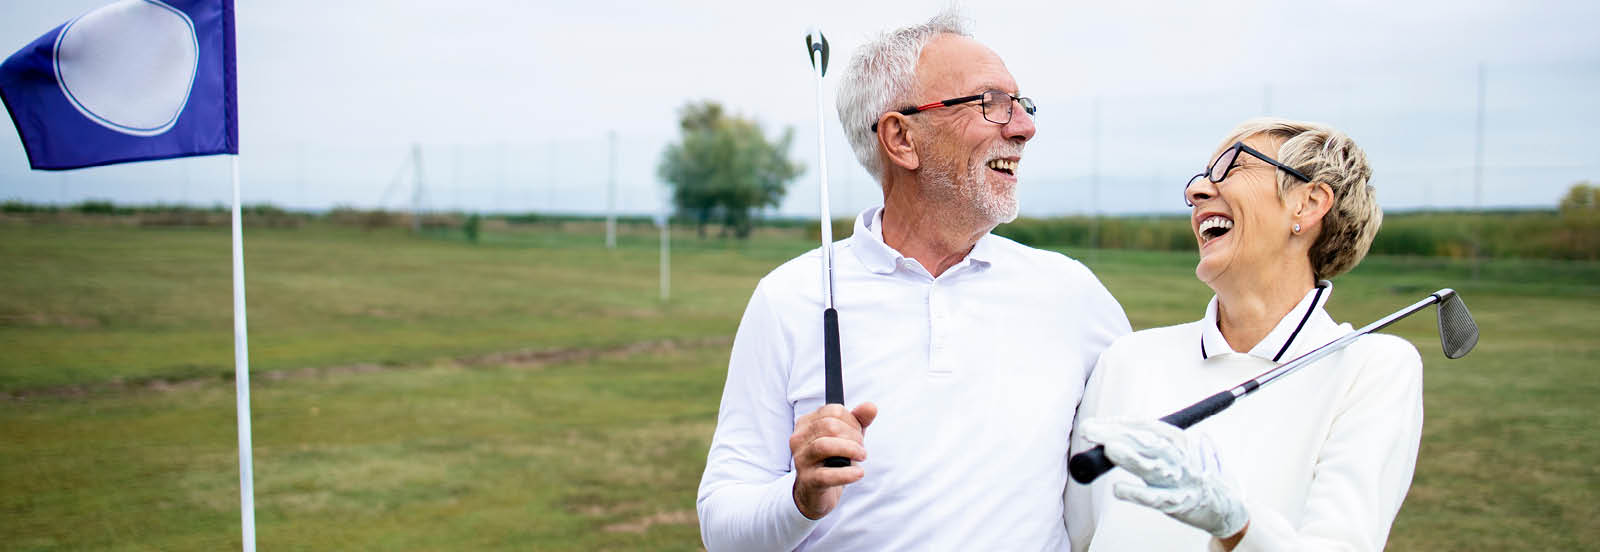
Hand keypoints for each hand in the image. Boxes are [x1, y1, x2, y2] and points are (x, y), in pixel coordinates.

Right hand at [789, 402, 877, 519]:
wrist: (816, 493)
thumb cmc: (832, 460)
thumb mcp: (848, 437)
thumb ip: (859, 420)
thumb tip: (871, 407)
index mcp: (806, 423)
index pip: (833, 411)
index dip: (852, 421)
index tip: (859, 434)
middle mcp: (799, 438)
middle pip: (829, 426)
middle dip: (853, 436)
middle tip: (861, 449)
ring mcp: (801, 459)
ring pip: (824, 446)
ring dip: (850, 450)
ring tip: (862, 456)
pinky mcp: (807, 480)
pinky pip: (826, 475)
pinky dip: (847, 473)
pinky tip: (858, 473)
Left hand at [1079, 418, 1248, 538]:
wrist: (1223, 506)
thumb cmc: (1189, 476)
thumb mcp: (1172, 450)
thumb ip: (1144, 440)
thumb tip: (1107, 430)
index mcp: (1177, 440)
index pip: (1145, 425)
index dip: (1118, 423)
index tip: (1094, 424)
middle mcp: (1178, 457)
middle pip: (1146, 441)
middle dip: (1117, 433)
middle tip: (1090, 430)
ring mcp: (1178, 480)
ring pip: (1152, 466)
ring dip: (1130, 457)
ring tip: (1109, 449)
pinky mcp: (1176, 503)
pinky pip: (1155, 498)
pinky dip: (1137, 494)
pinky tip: (1118, 489)